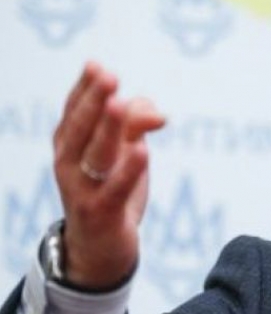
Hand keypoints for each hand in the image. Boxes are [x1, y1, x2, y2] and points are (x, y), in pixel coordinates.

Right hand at [53, 62, 165, 289]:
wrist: (100, 248)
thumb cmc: (111, 192)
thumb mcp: (123, 153)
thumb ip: (137, 125)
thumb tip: (158, 113)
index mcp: (70, 145)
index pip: (74, 111)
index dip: (84, 88)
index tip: (96, 65)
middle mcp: (69, 164)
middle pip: (80, 128)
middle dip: (93, 101)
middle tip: (108, 76)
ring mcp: (82, 189)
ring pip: (95, 155)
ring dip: (107, 128)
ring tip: (119, 104)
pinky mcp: (101, 212)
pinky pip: (115, 189)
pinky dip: (129, 170)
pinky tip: (142, 150)